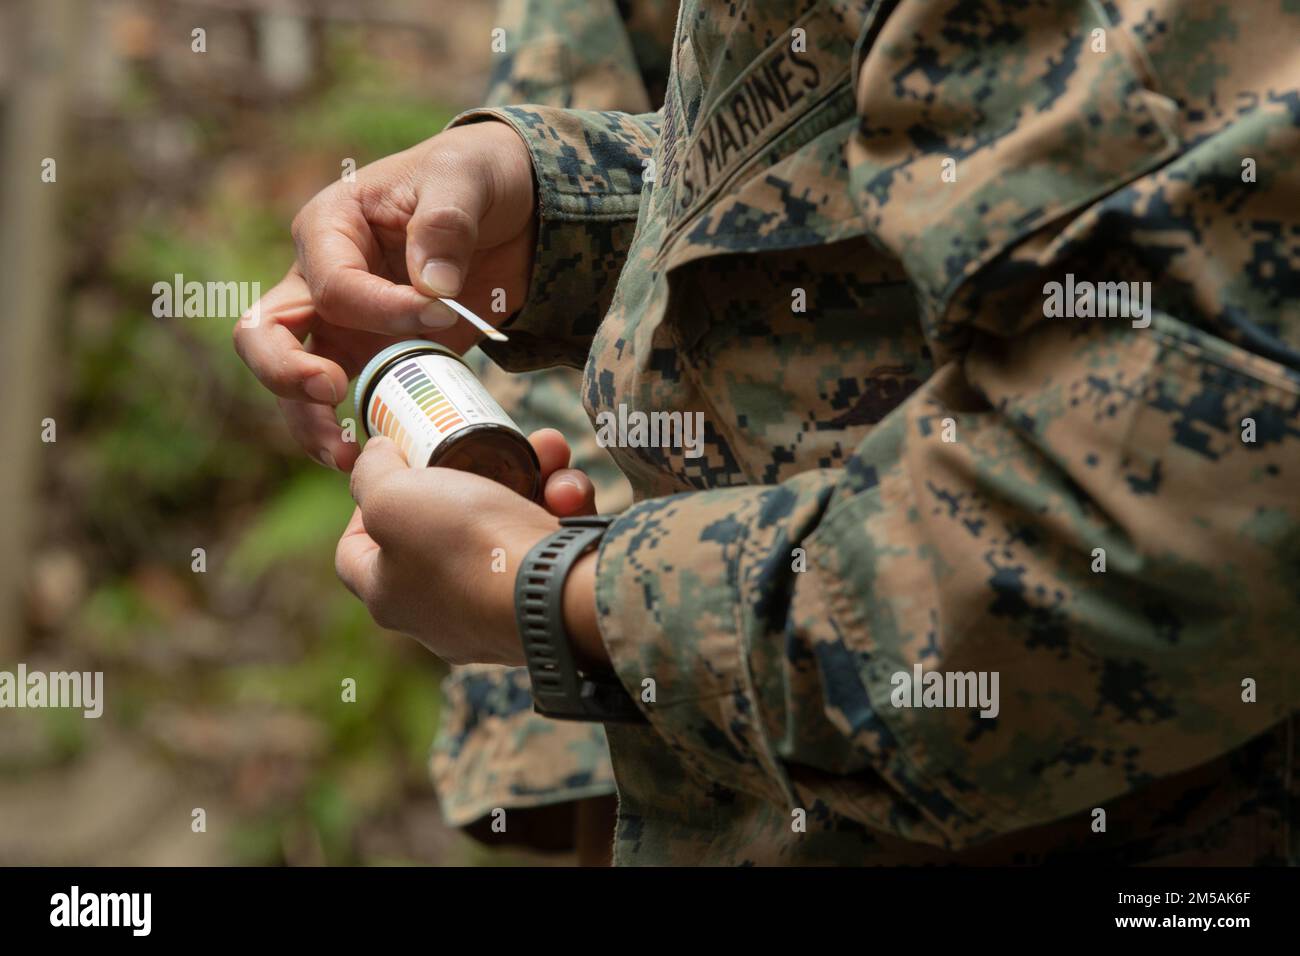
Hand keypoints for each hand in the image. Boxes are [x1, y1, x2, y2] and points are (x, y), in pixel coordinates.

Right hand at [232, 121, 535, 470]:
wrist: (514, 209)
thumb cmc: (475, 178)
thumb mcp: (466, 179)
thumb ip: (446, 224)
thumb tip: (432, 289)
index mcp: (330, 226)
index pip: (332, 283)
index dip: (379, 308)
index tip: (437, 313)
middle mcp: (320, 280)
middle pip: (265, 335)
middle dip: (285, 371)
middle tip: (331, 391)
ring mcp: (343, 327)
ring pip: (294, 383)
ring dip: (310, 422)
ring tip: (346, 457)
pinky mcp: (376, 360)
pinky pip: (348, 404)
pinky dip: (354, 432)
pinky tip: (378, 458)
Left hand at [335, 429, 607, 666]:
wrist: (555, 594)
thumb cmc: (465, 546)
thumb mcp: (393, 497)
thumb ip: (371, 473)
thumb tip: (374, 457)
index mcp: (390, 596)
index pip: (354, 551)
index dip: (363, 505)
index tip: (393, 469)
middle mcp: (438, 614)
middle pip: (439, 532)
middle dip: (470, 476)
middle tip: (484, 448)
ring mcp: (493, 614)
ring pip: (503, 533)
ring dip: (528, 485)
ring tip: (544, 457)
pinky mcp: (543, 609)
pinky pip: (545, 551)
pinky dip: (559, 516)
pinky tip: (570, 496)